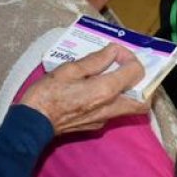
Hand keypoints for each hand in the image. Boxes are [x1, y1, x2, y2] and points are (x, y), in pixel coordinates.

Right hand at [19, 45, 149, 134]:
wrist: (33, 123)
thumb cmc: (46, 95)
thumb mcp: (69, 70)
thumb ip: (95, 60)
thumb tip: (112, 52)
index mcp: (105, 91)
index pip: (135, 72)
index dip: (129, 57)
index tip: (115, 52)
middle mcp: (110, 107)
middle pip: (143, 99)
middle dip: (143, 82)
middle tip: (129, 68)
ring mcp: (104, 119)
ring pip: (131, 108)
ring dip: (131, 92)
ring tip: (117, 76)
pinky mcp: (96, 125)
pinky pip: (115, 112)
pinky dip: (116, 99)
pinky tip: (100, 89)